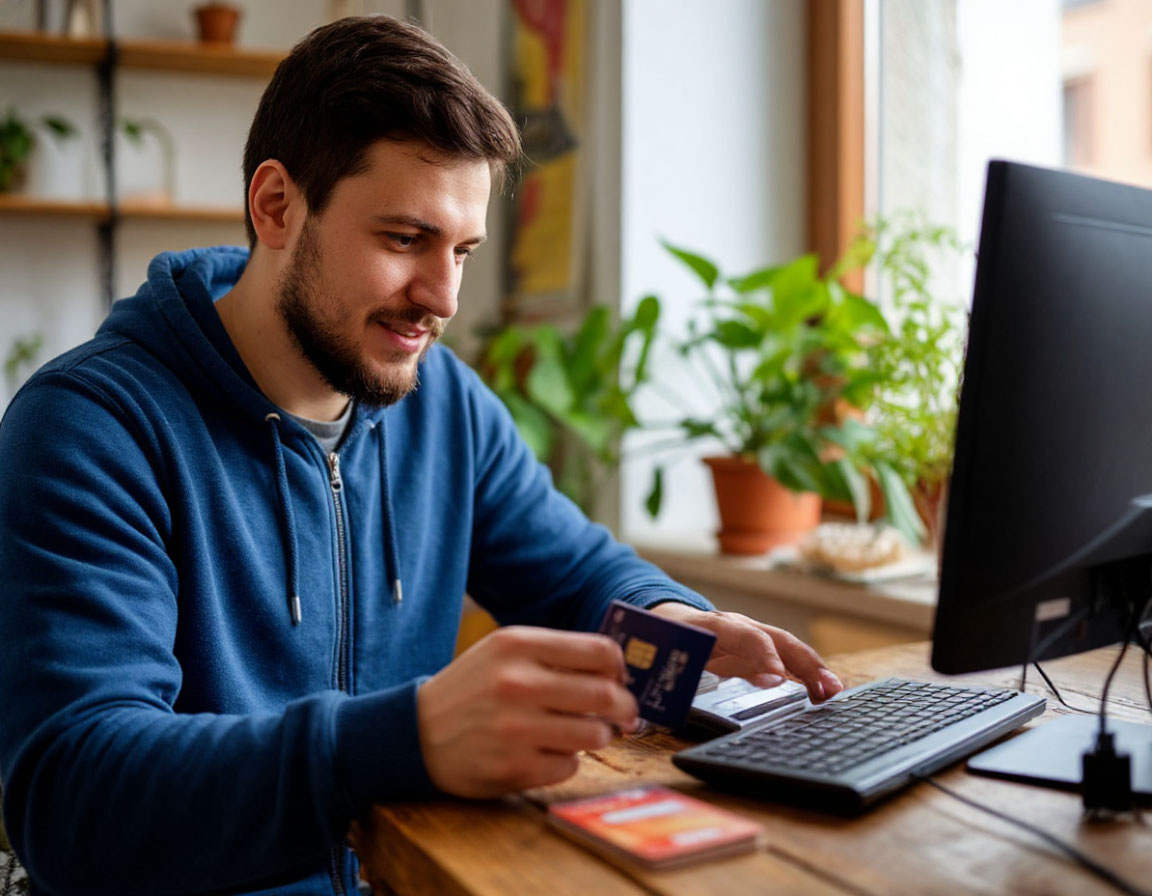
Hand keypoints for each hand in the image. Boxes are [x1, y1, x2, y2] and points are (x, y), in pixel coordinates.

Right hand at [416, 626, 639, 797]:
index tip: (618, 679)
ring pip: (595, 734)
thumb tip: (616, 672)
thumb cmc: (471, 689)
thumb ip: (554, 654)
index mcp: (518, 645)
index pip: (599, 651)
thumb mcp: (503, 652)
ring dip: (598, 736)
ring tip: (586, 733)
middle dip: (624, 707)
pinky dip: (568, 761)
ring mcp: (516, 729)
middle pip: (605, 695)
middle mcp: (518, 683)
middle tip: (624, 714)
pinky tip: (548, 752)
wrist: (416, 732)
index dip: (619, 668)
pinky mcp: (514, 768)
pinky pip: (570, 766)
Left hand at [647, 603, 843, 702]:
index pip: (743, 635)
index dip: (762, 656)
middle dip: (803, 663)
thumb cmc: (666, 641)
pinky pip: (788, 657)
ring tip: (834, 692)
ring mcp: (752, 633)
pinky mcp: (760, 646)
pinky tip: (825, 691)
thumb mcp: (664, 655)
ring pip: (788, 647)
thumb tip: (663, 711)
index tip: (777, 679)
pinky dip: (808, 673)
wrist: (668, 619)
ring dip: (813, 669)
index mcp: (711, 625)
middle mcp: (737, 625)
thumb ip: (671, 676)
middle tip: (824, 688)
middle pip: (777, 639)